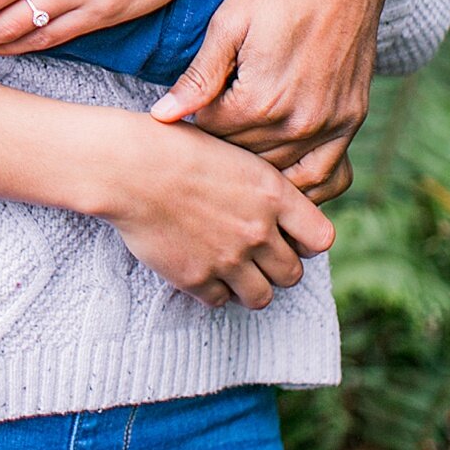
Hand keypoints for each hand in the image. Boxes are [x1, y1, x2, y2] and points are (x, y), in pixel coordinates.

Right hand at [93, 110, 335, 308]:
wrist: (128, 166)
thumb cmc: (175, 148)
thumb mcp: (233, 155)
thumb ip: (262, 188)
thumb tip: (276, 213)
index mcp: (273, 194)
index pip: (321, 238)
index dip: (306, 241)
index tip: (288, 237)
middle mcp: (258, 230)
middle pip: (292, 274)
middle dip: (276, 268)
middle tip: (253, 255)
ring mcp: (229, 258)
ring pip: (261, 297)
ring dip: (249, 287)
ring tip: (230, 269)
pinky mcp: (197, 278)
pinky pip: (219, 301)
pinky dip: (212, 290)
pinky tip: (198, 266)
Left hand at [149, 0, 398, 201]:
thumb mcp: (229, 23)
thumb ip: (199, 77)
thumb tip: (162, 116)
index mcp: (261, 99)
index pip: (211, 133)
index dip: (194, 117)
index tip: (189, 102)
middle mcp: (299, 122)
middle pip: (244, 155)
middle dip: (222, 141)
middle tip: (209, 121)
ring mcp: (332, 125)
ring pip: (281, 169)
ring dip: (256, 161)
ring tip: (238, 140)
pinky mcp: (353, 120)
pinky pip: (330, 175)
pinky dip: (305, 182)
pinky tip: (282, 173)